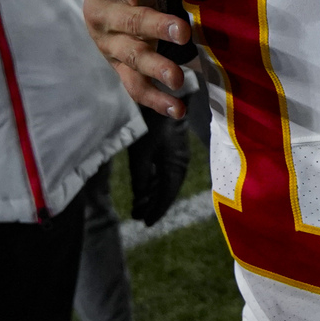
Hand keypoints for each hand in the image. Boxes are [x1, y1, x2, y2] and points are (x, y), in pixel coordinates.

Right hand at [85, 0, 193, 118]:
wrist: (110, 4)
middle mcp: (105, 17)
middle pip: (131, 24)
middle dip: (156, 28)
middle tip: (184, 31)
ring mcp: (112, 47)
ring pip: (132, 59)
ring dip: (156, 69)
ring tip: (181, 77)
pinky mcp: (122, 70)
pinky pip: (135, 88)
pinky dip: (156, 101)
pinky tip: (179, 109)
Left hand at [127, 105, 191, 225]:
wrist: (166, 98)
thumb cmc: (151, 125)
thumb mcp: (141, 154)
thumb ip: (141, 178)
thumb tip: (140, 200)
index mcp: (174, 167)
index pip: (166, 196)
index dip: (156, 210)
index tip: (145, 222)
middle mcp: (180, 164)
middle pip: (168, 191)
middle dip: (154, 205)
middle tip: (139, 217)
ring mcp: (178, 156)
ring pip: (167, 182)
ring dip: (154, 194)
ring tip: (140, 205)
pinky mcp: (174, 148)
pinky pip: (167, 172)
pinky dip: (157, 182)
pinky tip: (148, 185)